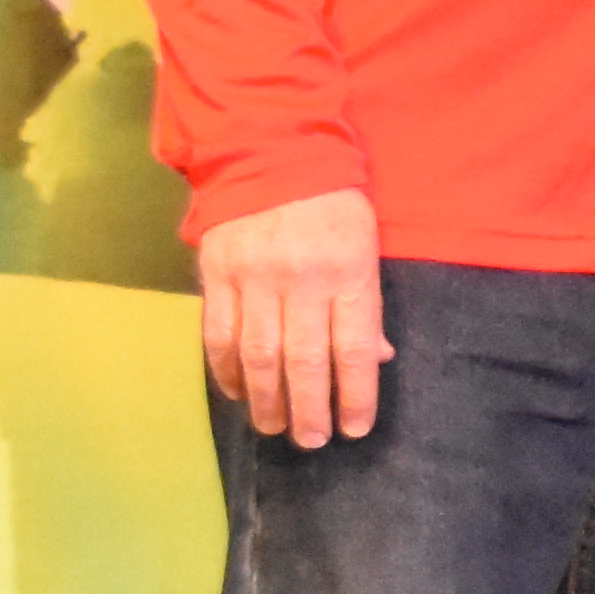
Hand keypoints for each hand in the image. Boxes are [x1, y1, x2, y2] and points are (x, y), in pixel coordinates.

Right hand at [198, 188, 390, 447]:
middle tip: (311, 442)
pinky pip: (220, 334)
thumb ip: (367, 303)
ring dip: (266, 399)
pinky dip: (226, 369)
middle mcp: (301, 279)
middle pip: (305, 360)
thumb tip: (377, 358)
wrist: (271, 151)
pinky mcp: (217, 274)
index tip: (355, 429)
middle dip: (309, 409)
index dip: (355, 394)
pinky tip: (237, 391)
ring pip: (258, 354)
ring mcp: (255, 277)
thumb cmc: (332, 203)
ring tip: (275, 427)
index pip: (355, 347)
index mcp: (348, 272)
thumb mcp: (367, 245)